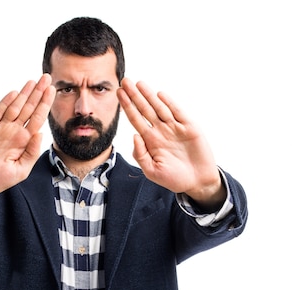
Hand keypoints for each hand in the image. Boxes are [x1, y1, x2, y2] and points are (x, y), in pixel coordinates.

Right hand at [0, 74, 55, 208]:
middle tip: (46, 77)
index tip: (52, 91)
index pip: (37, 119)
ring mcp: (0, 129)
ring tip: (33, 80)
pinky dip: (5, 102)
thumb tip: (40, 134)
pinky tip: (14, 93)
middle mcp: (14, 132)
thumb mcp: (20, 171)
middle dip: (38, 93)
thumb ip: (31, 153)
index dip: (45, 104)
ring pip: (15, 107)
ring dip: (24, 94)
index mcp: (24, 142)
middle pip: (29, 108)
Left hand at [117, 78, 224, 206]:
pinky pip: (177, 112)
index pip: (136, 119)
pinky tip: (159, 95)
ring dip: (149, 96)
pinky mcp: (189, 127)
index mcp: (150, 141)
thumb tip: (134, 135)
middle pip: (145, 110)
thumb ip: (140, 155)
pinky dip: (169, 103)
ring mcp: (175, 127)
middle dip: (135, 96)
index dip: (127, 107)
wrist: (197, 182)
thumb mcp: (152, 171)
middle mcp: (161, 131)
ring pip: (159, 108)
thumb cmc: (174, 178)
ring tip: (139, 83)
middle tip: (124, 81)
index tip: (119, 94)